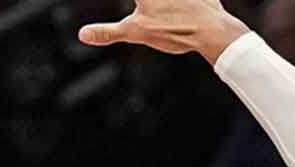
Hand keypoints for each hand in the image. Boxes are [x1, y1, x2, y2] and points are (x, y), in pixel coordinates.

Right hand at [77, 0, 250, 63]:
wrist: (211, 31)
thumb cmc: (174, 30)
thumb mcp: (135, 32)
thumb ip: (108, 32)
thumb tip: (84, 35)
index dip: (141, 5)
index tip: (140, 7)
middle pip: (146, 0)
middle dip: (147, 5)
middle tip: (146, 8)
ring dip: (168, 3)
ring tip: (165, 11)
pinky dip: (187, 1)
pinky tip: (186, 5)